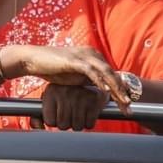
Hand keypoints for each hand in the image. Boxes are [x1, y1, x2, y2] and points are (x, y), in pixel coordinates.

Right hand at [10, 45, 131, 113]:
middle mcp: (91, 53)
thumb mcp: (75, 76)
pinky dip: (100, 82)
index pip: (111, 74)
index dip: (121, 90)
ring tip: (124, 103)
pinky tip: (106, 92)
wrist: (33, 60)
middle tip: (129, 109)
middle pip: (112, 74)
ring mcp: (83, 55)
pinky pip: (91, 72)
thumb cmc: (52, 68)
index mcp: (93, 56)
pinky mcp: (74, 60)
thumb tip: (101, 92)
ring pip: (106, 73)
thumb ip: (88, 80)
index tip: (127, 107)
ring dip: (116, 89)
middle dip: (122, 92)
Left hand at [33, 84, 108, 130]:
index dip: (54, 121)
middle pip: (63, 125)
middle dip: (67, 124)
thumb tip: (37, 127)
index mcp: (51, 91)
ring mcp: (81, 95)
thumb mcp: (50, 99)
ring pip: (77, 127)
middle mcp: (65, 92)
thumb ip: (37, 115)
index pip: (50, 121)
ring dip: (78, 124)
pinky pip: (89, 125)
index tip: (57, 114)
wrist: (89, 78)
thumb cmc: (66, 93)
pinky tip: (87, 112)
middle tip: (70, 113)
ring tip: (78, 112)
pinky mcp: (95, 100)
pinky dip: (89, 122)